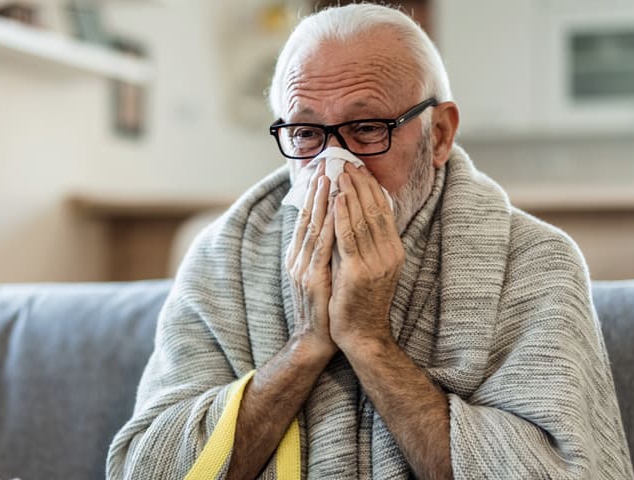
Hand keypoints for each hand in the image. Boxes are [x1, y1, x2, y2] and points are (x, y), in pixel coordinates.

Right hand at [285, 165, 337, 359]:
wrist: (316, 340)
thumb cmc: (323, 308)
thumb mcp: (320, 274)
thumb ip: (322, 253)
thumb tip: (332, 229)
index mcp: (299, 256)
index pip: (307, 219)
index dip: (314, 195)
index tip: (323, 171)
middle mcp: (298, 258)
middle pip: (308, 217)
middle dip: (317, 190)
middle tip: (325, 164)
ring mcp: (303, 268)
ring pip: (313, 227)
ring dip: (322, 201)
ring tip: (329, 178)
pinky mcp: (313, 279)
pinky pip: (323, 247)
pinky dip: (328, 225)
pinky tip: (335, 210)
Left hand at [330, 163, 403, 350]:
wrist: (362, 335)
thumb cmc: (360, 301)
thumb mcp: (369, 266)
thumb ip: (365, 243)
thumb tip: (353, 214)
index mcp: (393, 251)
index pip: (383, 211)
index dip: (371, 187)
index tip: (359, 168)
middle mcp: (389, 254)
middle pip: (375, 209)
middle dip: (360, 183)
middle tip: (348, 161)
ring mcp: (375, 263)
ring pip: (362, 219)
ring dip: (350, 192)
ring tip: (340, 172)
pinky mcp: (358, 272)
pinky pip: (349, 238)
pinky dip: (342, 216)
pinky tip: (336, 198)